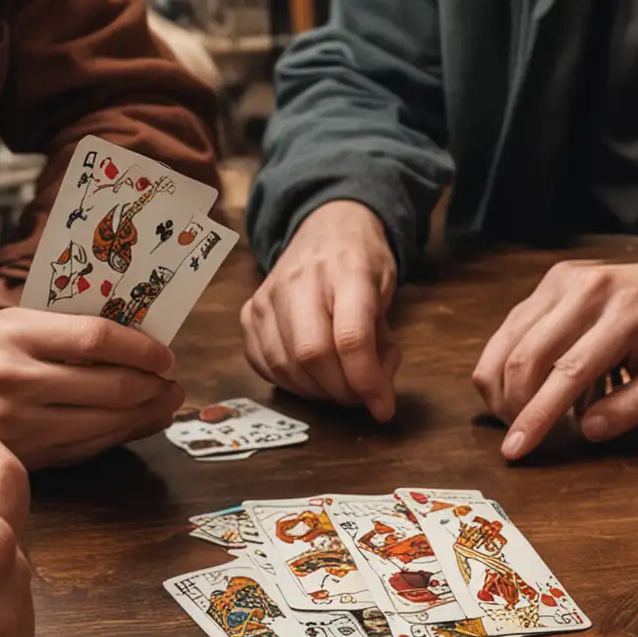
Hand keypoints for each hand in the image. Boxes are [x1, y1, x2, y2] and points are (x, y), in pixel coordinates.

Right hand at [0, 308, 183, 468]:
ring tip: (164, 401)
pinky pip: (91, 447)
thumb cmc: (7, 344)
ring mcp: (18, 425)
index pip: (96, 340)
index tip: (166, 356)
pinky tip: (139, 421)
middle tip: (172, 383)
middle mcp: (13, 382)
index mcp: (17, 336)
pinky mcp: (27, 455)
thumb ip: (87, 331)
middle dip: (153, 386)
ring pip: (106, 424)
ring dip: (146, 414)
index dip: (142, 350)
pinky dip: (122, 435)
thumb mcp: (35, 320)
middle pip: (110, 388)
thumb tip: (155, 357)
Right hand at [241, 200, 400, 421]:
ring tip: (339, 384)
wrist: (326, 229)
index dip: (367, 381)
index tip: (383, 407)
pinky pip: (265, 364)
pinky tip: (312, 377)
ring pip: (286, 365)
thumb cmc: (361, 264)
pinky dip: (292, 383)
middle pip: (313, 355)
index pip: (351, 337)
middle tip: (360, 397)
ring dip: (317, 391)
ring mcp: (268, 296)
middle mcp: (301, 280)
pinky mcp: (250, 312)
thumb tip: (376, 394)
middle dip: (341, 391)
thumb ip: (383, 344)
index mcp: (347, 270)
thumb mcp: (387, 294)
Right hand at [472, 259, 637, 460]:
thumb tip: (587, 430)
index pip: (569, 371)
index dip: (538, 414)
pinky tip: (517, 384)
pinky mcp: (550, 282)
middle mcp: (587, 289)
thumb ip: (633, 406)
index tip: (516, 448)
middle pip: (528, 354)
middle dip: (513, 403)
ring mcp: (563, 281)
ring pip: (508, 338)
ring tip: (513, 412)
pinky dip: (504, 361)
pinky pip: (512, 326)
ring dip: (500, 384)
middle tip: (520, 433)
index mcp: (625, 313)